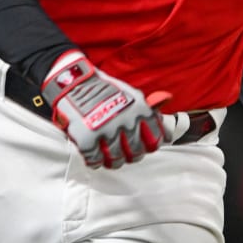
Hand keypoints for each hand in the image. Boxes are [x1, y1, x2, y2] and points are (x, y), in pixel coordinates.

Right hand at [42, 51, 166, 169]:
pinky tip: (94, 158)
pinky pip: (95, 160)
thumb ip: (149, 113)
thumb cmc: (103, 88)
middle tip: (125, 154)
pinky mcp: (87, 138)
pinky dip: (94, 162)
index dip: (150, 146)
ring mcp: (107, 130)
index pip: (155, 139)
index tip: (144, 148)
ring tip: (109, 158)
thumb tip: (168, 135)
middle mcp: (126, 120)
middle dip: (131, 156)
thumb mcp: (131, 94)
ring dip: (114, 162)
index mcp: (140, 109)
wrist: (74, 81)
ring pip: (116, 160)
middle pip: (136, 152)